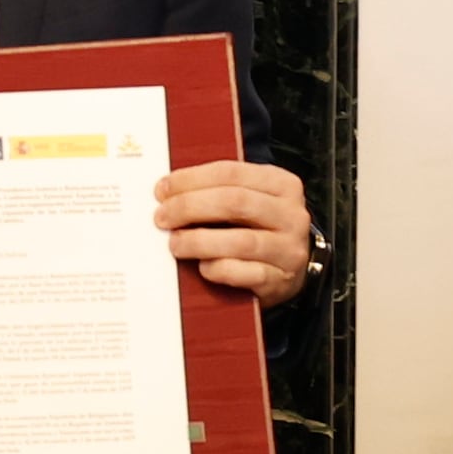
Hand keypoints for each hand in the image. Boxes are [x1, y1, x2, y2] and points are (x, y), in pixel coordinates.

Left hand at [154, 159, 313, 304]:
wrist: (289, 270)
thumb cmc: (259, 229)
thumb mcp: (249, 200)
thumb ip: (217, 190)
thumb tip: (168, 192)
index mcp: (281, 184)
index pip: (231, 173)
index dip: (191, 179)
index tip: (162, 190)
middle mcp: (290, 215)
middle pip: (235, 202)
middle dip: (190, 207)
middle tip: (162, 217)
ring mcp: (288, 249)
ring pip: (240, 241)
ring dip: (199, 241)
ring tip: (175, 243)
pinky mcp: (280, 280)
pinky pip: (245, 273)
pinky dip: (218, 269)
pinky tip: (202, 267)